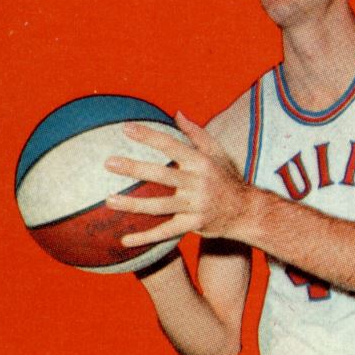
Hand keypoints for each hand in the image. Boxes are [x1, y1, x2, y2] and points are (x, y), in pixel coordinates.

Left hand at [105, 111, 250, 246]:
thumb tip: (176, 113)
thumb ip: (196, 133)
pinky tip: (125, 241)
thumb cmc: (226, 178)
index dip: (149, 136)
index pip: (171, 145)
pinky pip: (166, 232)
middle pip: (162, 175)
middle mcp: (198, 183)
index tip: (126, 128)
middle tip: (109, 163)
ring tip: (108, 200)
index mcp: (201, 162)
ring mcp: (195, 206)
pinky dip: (145, 237)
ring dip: (132, 204)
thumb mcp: (217, 153)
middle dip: (134, 168)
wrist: (246, 212)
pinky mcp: (193, 225)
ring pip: (159, 206)